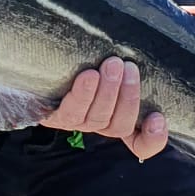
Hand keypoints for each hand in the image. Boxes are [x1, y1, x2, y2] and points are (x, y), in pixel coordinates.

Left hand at [40, 57, 167, 160]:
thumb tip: (148, 53)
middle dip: (128, 96)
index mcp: (118, 117)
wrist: (37, 59)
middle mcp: (100, 124)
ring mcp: (78, 122)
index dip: (153, 139)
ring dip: (108, 91)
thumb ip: (128, 65)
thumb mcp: (112, 64)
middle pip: (121, 125)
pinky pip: (71, 112)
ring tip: (112, 65)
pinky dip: (83, 95)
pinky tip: (89, 76)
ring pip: (98, 118)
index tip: (157, 118)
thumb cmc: (86, 59)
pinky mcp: (55, 117)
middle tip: (130, 67)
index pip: (141, 143)